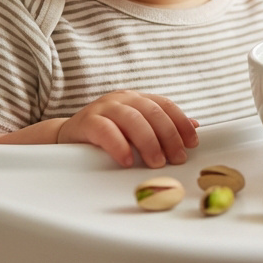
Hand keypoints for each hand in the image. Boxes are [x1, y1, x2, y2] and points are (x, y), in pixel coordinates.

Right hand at [56, 90, 198, 167]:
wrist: (67, 136)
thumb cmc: (106, 134)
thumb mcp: (135, 128)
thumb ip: (161, 126)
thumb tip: (195, 125)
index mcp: (136, 99)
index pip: (164, 104)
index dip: (181, 122)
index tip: (193, 143)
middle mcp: (122, 99)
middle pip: (152, 112)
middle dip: (169, 136)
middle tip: (177, 158)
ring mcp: (104, 108)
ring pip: (132, 119)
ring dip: (149, 142)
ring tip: (157, 162)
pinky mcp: (87, 122)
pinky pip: (105, 130)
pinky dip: (119, 145)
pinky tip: (128, 160)